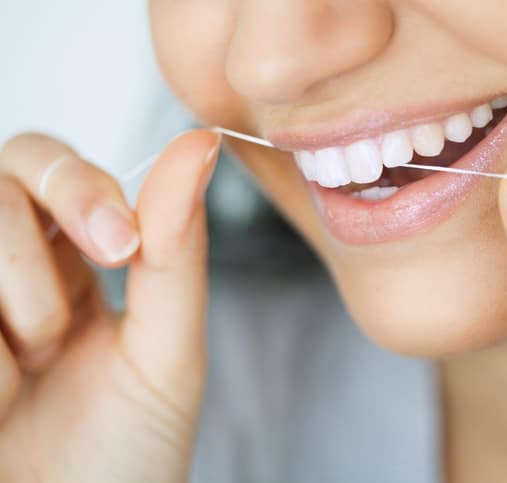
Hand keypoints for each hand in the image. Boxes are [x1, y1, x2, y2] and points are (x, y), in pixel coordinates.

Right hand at [0, 130, 219, 482]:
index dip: (79, 187)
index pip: (50, 164)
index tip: (121, 246)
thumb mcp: (164, 355)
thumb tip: (201, 143)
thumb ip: (177, 251)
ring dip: (6, 305)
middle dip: (26, 254)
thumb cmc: (123, 458)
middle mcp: (6, 268)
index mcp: (71, 259)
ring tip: (24, 375)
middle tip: (56, 331)